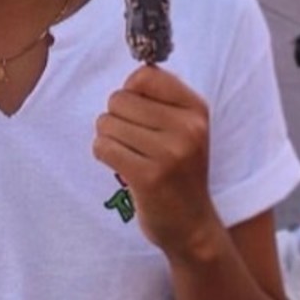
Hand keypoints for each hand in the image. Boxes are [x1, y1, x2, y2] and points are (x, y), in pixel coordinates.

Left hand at [94, 66, 219, 260]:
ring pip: (106, 123)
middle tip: (132, 140)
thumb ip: (162, 99)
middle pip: (119, 99)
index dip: (131, 91)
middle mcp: (187, 128)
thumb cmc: (180, 171)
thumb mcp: (186, 130)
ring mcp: (169, 154)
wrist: (192, 225)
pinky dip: (103, 154)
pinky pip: (103, 148)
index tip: (137, 112)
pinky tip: (119, 165)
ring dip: (108, 138)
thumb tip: (133, 73)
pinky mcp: (148, 177)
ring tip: (128, 154)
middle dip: (115, 117)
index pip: (145, 76)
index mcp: (196, 110)